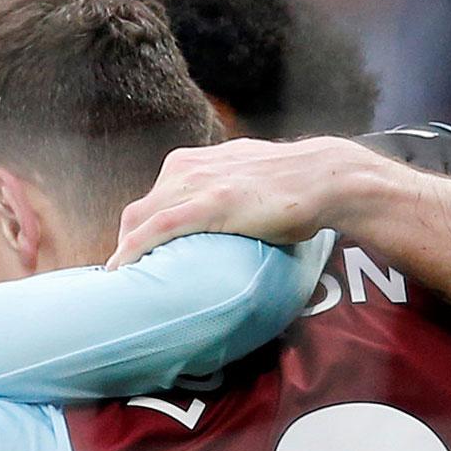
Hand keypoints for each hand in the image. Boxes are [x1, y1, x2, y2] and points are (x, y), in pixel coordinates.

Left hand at [107, 136, 392, 267]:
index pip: (148, 203)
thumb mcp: (240, 180)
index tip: (132, 267)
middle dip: (125, 250)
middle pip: (137, 213)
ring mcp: (198, 183)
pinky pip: (158, 228)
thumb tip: (210, 223)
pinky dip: (134, 251)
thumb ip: (216, 193)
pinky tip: (123, 272)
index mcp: (190, 162)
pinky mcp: (212, 202)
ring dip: (125, 256)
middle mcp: (186, 168)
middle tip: (129, 285)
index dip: (134, 237)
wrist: (327, 176)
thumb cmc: (289, 185)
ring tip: (123, 288)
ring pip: (140, 220)